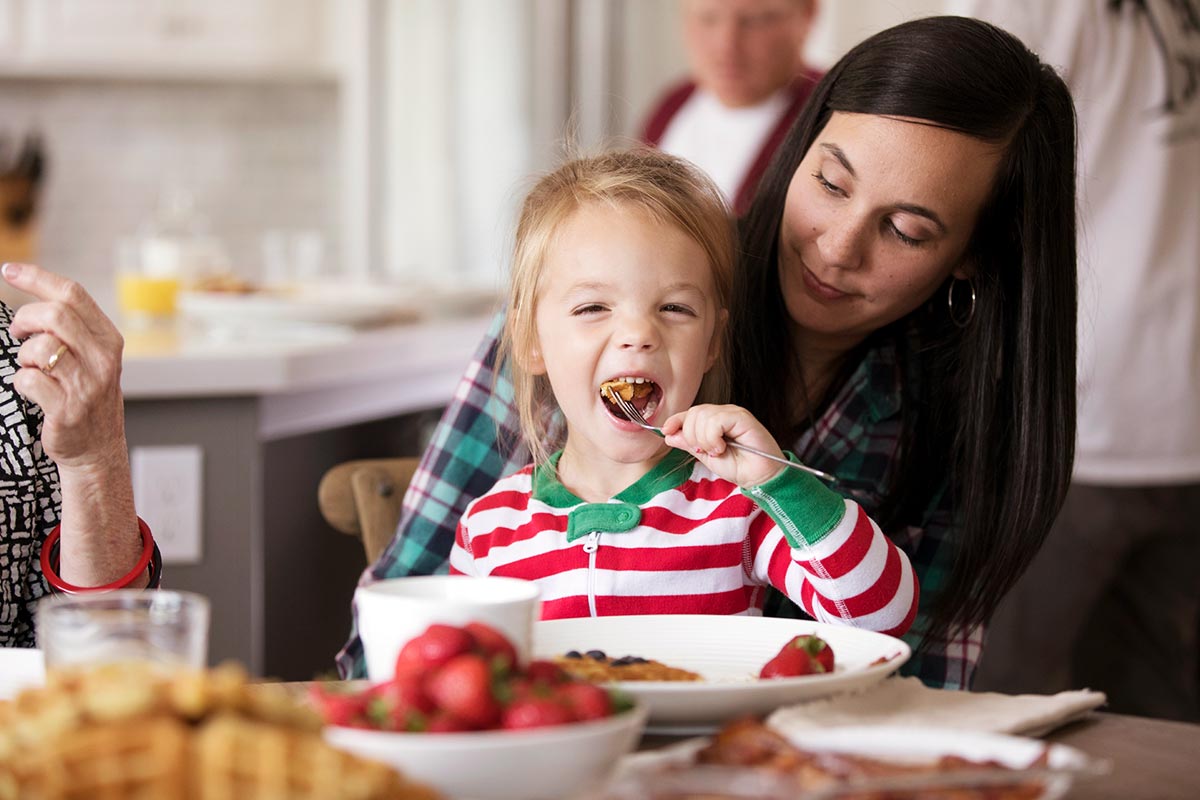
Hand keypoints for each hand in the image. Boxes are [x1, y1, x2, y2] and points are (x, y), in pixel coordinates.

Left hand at [3, 262, 127, 471]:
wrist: (97, 450)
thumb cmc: (87, 398)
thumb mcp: (93, 358)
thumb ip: (74, 329)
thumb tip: (35, 299)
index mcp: (109, 340)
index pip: (73, 295)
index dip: (36, 278)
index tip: (8, 270)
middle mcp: (103, 360)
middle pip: (55, 316)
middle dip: (25, 319)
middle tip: (18, 333)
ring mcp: (87, 386)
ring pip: (40, 348)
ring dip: (24, 356)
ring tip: (32, 367)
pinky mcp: (67, 409)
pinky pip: (29, 380)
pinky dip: (22, 382)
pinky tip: (33, 390)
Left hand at [660, 403, 786, 486]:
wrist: (759, 477)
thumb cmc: (739, 467)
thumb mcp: (706, 456)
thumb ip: (689, 444)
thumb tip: (669, 435)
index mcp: (715, 421)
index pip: (690, 413)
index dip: (676, 420)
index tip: (666, 432)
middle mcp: (724, 414)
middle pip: (693, 413)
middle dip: (692, 435)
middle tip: (704, 451)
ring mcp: (733, 414)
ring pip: (702, 416)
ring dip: (704, 439)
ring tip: (717, 451)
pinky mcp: (742, 417)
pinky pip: (716, 421)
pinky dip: (713, 437)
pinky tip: (722, 447)